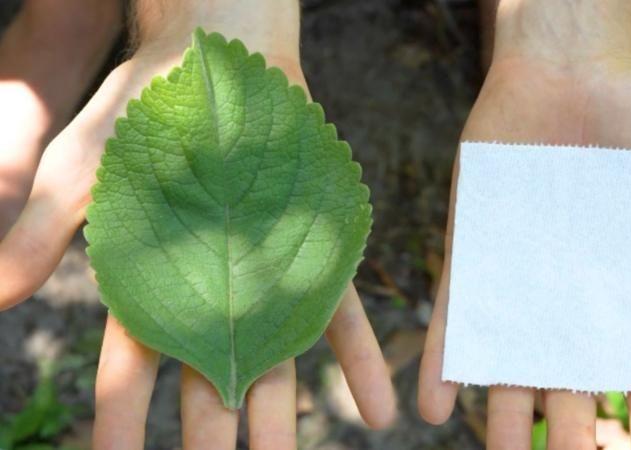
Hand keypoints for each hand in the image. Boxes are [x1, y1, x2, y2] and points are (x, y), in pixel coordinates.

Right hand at [0, 1, 395, 446]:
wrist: (216, 64)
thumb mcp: (84, 170)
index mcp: (150, 285)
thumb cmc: (142, 111)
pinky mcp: (311, 254)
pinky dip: (358, 362)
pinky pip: (341, 314)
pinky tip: (377, 410)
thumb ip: (44, 233)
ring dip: (283, 419)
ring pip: (275, 361)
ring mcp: (264, 277)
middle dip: (211, 440)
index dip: (121, 425)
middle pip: (208, 381)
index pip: (129, 371)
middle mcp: (209, 292)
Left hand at [418, 1, 630, 447]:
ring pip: (509, 362)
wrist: (567, 67)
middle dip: (570, 433)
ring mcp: (518, 280)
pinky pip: (454, 315)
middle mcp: (570, 298)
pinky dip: (443, 360)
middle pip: (569, 383)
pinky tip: (434, 405)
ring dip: (500, 415)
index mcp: (628, 291)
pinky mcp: (473, 253)